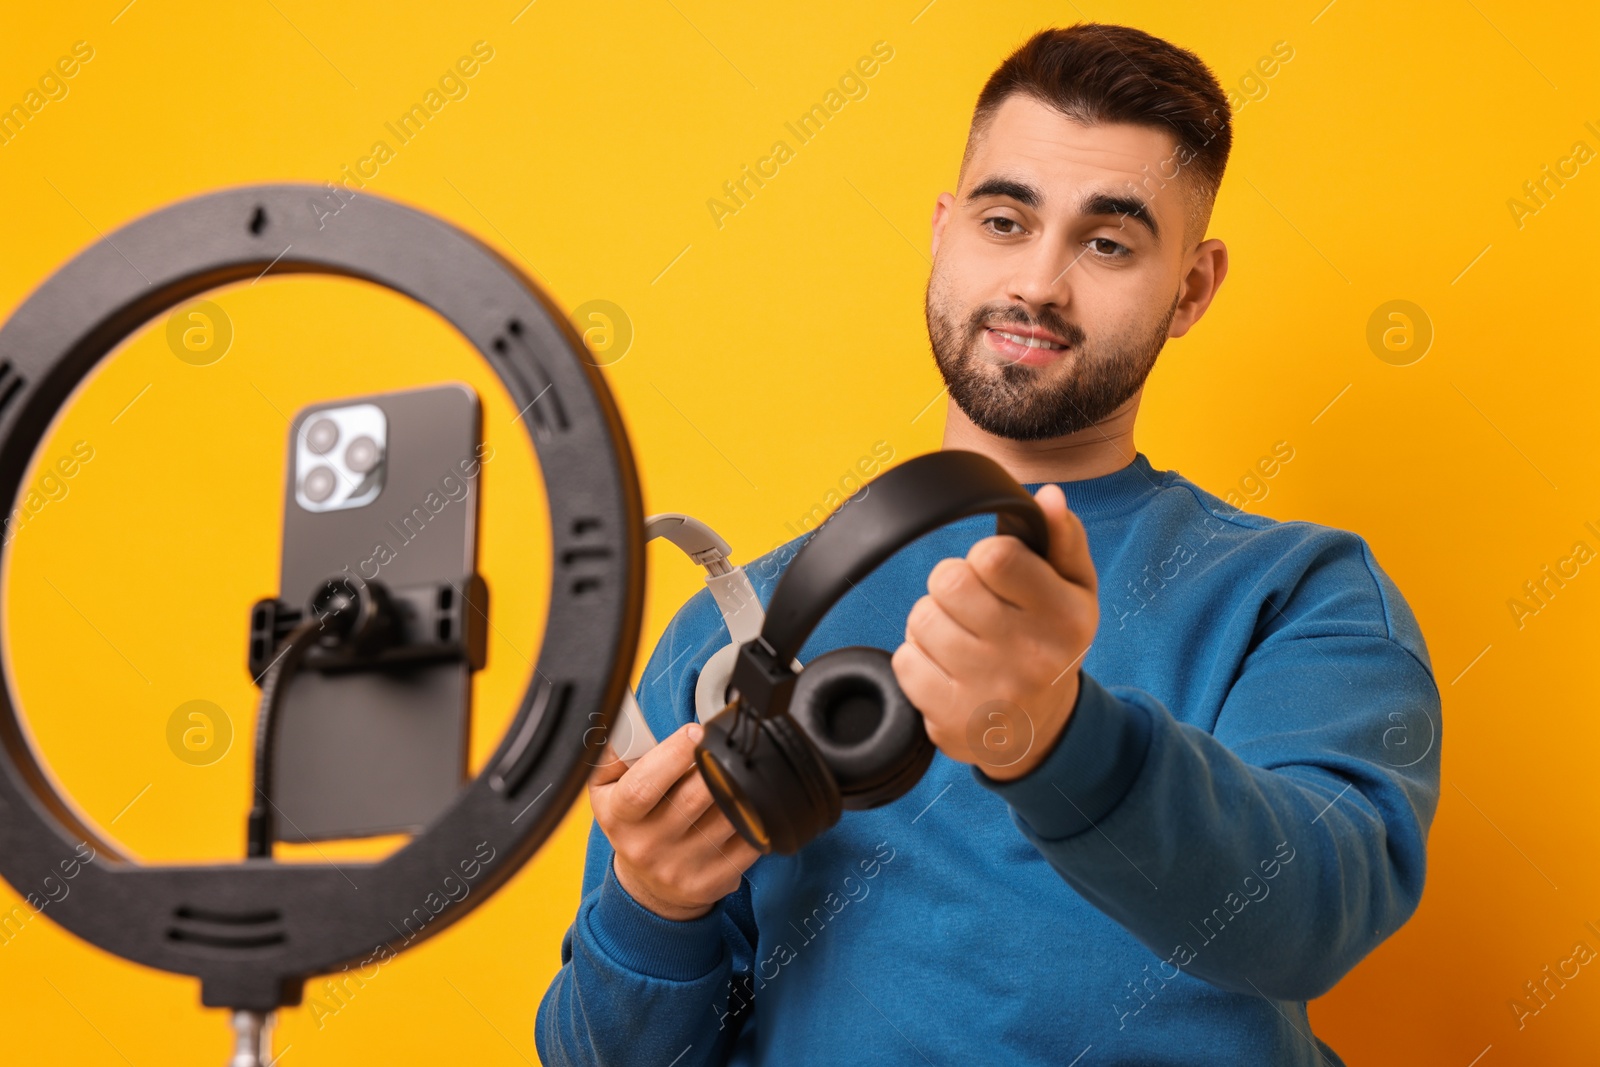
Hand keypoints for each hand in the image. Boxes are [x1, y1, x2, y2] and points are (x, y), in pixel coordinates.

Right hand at [589, 721, 761, 920]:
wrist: (648, 886)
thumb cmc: (632, 823)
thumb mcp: (607, 788)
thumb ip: (616, 752)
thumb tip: (631, 723)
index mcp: (620, 817)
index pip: (644, 785)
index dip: (673, 754)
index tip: (696, 731)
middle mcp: (648, 846)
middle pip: (694, 796)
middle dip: (716, 764)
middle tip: (725, 746)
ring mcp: (681, 868)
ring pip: (727, 816)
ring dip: (740, 787)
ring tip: (737, 772)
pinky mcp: (711, 883)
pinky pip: (748, 841)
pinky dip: (756, 817)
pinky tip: (749, 803)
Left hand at [891, 483, 1097, 780]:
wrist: (1041, 732)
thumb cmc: (1052, 645)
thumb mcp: (1075, 592)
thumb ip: (1064, 539)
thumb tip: (1050, 497)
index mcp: (1064, 617)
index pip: (995, 556)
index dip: (985, 557)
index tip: (996, 574)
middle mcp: (1029, 656)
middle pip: (948, 581)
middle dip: (953, 585)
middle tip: (974, 606)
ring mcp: (987, 691)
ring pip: (921, 619)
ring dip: (934, 621)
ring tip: (962, 638)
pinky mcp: (950, 718)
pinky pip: (904, 661)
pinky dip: (918, 659)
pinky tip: (947, 669)